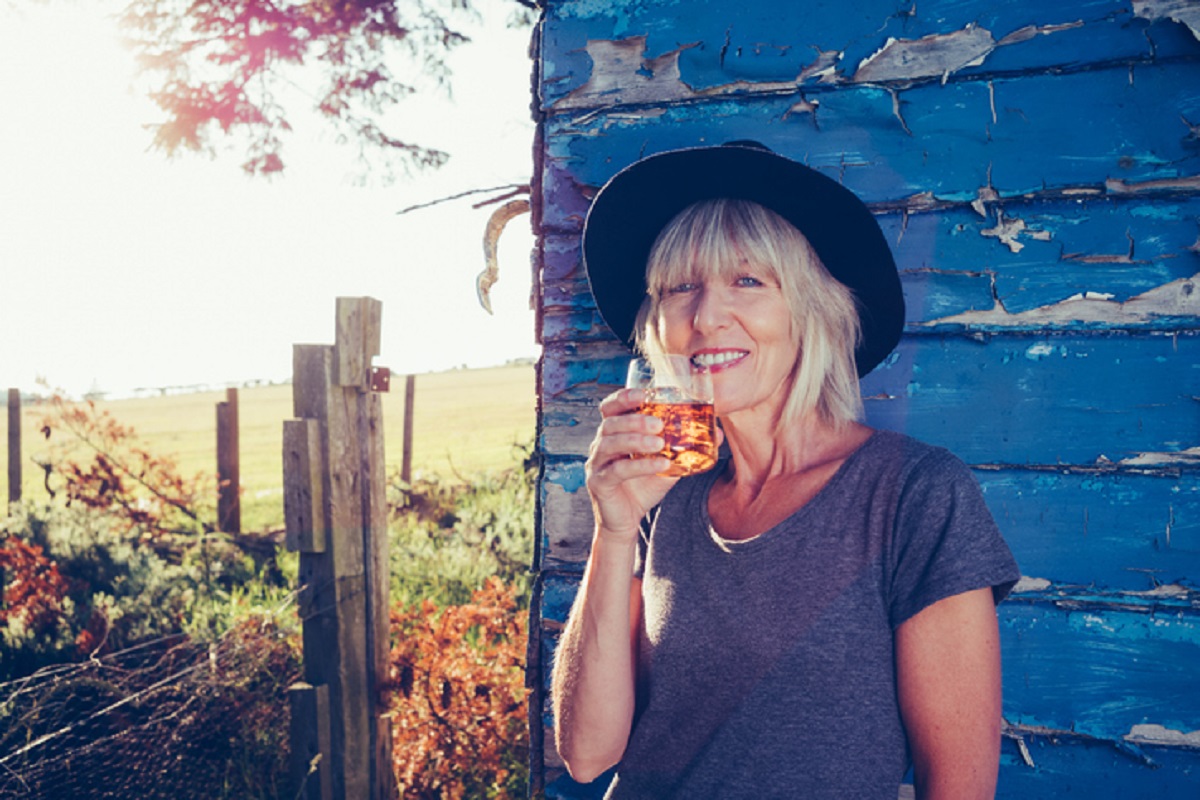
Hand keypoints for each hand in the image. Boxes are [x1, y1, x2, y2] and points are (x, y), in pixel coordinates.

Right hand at [584, 388, 678, 541]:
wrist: (628, 519)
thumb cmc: (643, 486)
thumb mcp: (667, 463)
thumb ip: (684, 447)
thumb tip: (716, 433)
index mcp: (614, 433)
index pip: (611, 408)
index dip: (624, 397)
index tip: (645, 394)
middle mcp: (601, 444)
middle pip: (610, 423)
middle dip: (634, 420)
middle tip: (659, 424)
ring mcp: (597, 463)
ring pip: (610, 444)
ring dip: (636, 440)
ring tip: (660, 443)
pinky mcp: (599, 483)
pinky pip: (617, 471)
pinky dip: (640, 466)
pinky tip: (660, 465)